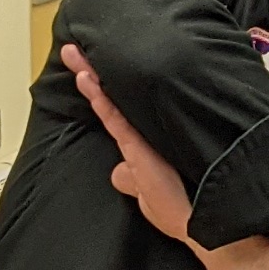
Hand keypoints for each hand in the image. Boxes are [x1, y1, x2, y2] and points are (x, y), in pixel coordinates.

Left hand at [62, 43, 196, 247]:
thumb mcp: (145, 194)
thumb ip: (130, 179)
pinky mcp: (140, 148)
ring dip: (90, 76)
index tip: (83, 69)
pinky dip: (100, 99)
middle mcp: (140, 135)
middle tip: (72, 49)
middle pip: (111, 98)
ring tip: (72, 53)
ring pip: (110, 102)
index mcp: (137, 144)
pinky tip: (87, 81)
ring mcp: (141, 139)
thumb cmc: (178, 209)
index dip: (97, 89)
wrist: (196, 220)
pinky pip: (115, 118)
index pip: (112, 110)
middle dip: (91, 72)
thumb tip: (118, 172)